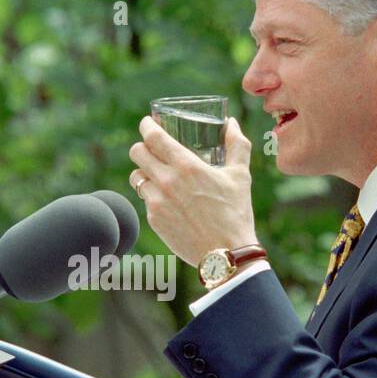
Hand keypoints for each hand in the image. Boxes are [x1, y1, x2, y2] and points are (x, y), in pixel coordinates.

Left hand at [128, 115, 257, 265]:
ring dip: (143, 171)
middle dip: (143, 146)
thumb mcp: (240, 175)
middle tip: (152, 148)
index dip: (147, 126)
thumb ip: (237, 145)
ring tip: (156, 174)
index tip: (148, 123)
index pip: (153, 137)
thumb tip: (231, 123)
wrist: (226, 254)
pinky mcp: (154, 220)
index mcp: (186, 165)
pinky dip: (153, 195)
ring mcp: (157, 202)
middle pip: (137, 152)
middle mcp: (166, 181)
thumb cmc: (235, 213)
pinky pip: (145, 199)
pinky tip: (167, 198)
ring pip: (136, 176)